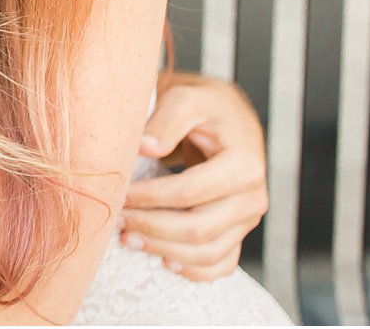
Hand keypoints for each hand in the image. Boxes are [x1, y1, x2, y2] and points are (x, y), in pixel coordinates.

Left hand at [119, 69, 268, 280]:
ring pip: (208, 251)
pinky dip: (194, 270)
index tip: (119, 194)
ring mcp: (247, 218)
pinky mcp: (239, 231)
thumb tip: (145, 147)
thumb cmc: (204, 106)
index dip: (150, 198)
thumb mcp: (186, 99)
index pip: (190, 192)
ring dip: (165, 250)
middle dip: (153, 228)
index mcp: (244, 164)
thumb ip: (166, 120)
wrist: (225, 117)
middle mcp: (252, 196)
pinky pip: (222, 263)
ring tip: (128, 239)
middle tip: (117, 221)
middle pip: (199, 228)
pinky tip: (164, 261)